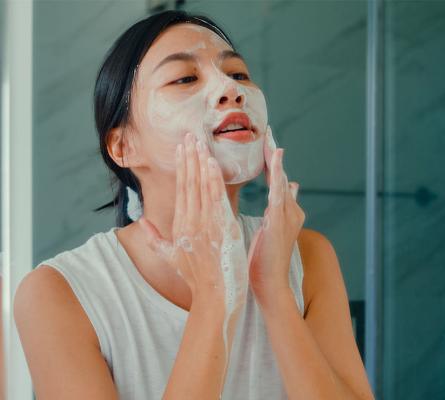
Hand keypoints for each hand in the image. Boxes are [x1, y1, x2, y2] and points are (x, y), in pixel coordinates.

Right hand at [138, 133, 247, 311]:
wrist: (215, 295)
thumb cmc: (195, 277)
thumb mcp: (169, 257)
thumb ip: (154, 238)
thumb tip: (139, 222)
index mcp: (180, 226)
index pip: (181, 188)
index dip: (182, 165)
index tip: (183, 147)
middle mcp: (191, 222)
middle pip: (190, 182)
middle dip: (190, 157)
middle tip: (190, 134)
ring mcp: (206, 224)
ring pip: (203, 187)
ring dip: (202, 162)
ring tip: (201, 142)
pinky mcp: (223, 228)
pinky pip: (217, 199)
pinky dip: (214, 180)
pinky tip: (213, 163)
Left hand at [248, 126, 303, 300]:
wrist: (268, 285)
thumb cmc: (264, 262)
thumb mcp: (271, 230)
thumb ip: (281, 208)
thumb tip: (292, 186)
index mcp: (285, 213)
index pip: (277, 182)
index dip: (272, 163)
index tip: (266, 144)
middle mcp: (290, 211)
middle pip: (281, 177)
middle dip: (274, 155)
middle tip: (268, 133)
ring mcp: (288, 215)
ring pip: (281, 180)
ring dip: (276, 159)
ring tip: (271, 139)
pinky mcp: (281, 219)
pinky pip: (279, 190)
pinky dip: (279, 172)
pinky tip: (276, 156)